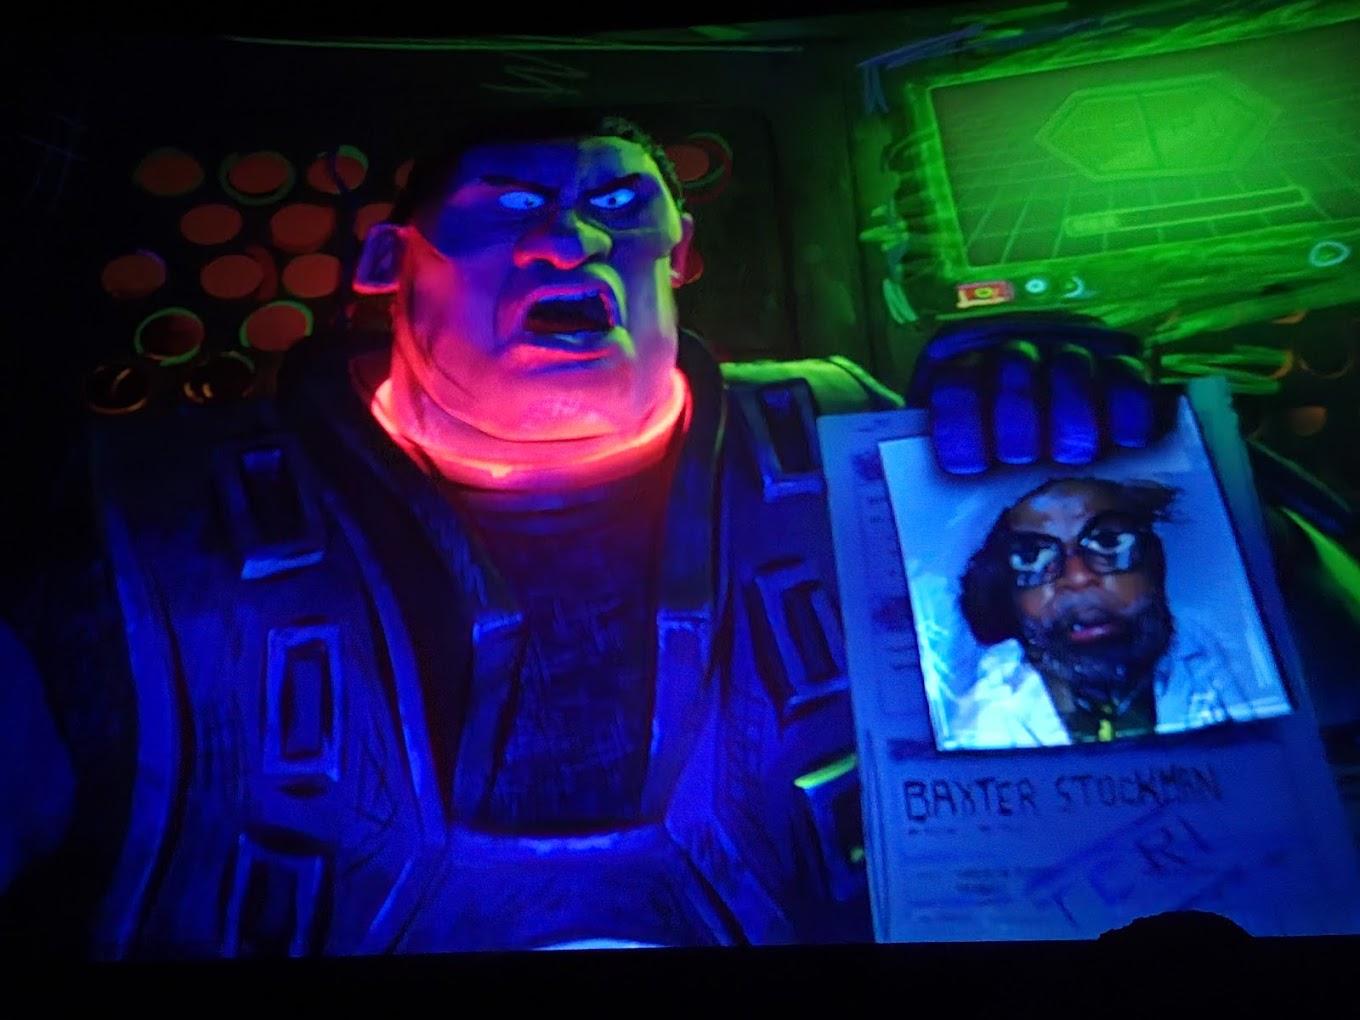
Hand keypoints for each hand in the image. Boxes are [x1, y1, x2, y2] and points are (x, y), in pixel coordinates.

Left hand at [908, 314, 1165, 474]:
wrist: (1083, 455)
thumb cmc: (1008, 468)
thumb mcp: (973, 468)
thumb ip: (956, 476)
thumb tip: (933, 515)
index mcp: (967, 377)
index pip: (955, 385)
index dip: (962, 421)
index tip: (973, 464)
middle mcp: (1016, 358)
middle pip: (1014, 372)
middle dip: (1017, 417)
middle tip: (1022, 456)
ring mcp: (1069, 358)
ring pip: (1069, 369)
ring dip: (1069, 416)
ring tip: (1069, 454)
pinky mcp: (1121, 369)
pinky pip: (1127, 377)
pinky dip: (1127, 408)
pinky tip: (1126, 441)